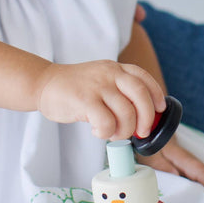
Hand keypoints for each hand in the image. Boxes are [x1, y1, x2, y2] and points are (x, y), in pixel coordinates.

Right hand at [34, 60, 164, 140]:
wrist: (44, 84)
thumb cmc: (75, 88)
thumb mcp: (101, 80)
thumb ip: (120, 92)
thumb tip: (142, 118)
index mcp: (116, 68)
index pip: (144, 78)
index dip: (156, 94)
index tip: (159, 109)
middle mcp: (109, 74)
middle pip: (140, 95)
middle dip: (146, 118)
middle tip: (141, 132)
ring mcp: (97, 86)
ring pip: (126, 113)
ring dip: (124, 130)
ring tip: (113, 133)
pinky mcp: (84, 100)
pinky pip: (106, 122)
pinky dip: (106, 132)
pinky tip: (98, 131)